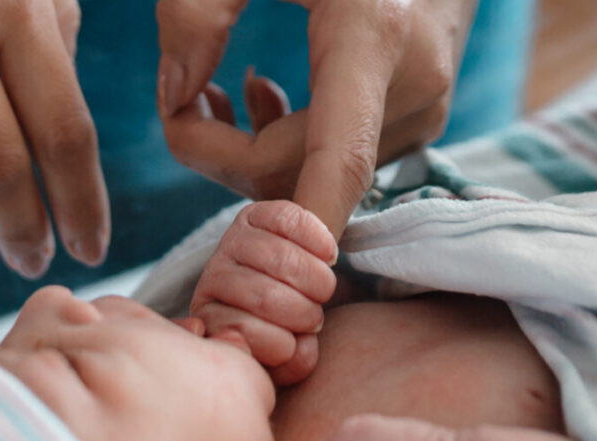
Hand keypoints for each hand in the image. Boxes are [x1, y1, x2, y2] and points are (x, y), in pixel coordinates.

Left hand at [156, 0, 478, 236]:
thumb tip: (173, 97)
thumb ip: (195, 12)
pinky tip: (263, 97)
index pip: (338, 163)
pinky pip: (342, 163)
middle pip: (300, 174)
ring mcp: (423, 111)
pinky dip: (289, 147)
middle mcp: (409, 88)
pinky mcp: (422, 118)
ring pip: (317, 176)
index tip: (250, 260)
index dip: (295, 229)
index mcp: (373, 38)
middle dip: (222, 156)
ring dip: (251, 152)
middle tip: (180, 103)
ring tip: (217, 92)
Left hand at [189, 200, 337, 384]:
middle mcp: (214, 277)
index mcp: (212, 318)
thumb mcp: (283, 358)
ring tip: (322, 291)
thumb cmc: (283, 329)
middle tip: (314, 318)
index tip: (293, 346)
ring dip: (316, 280)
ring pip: (281, 259)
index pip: (243, 333)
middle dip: (303, 313)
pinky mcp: (253, 215)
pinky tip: (327, 255)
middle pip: (264, 296)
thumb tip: (296, 348)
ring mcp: (231, 243)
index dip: (280, 345)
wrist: (283, 288)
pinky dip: (318, 239)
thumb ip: (290, 363)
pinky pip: (289, 219)